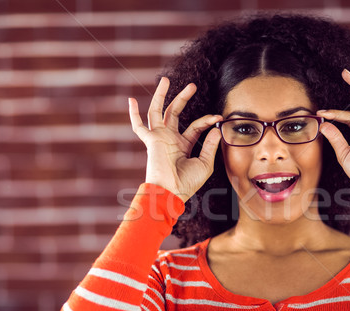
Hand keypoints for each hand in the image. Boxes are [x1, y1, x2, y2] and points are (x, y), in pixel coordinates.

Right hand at [128, 77, 222, 201]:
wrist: (171, 192)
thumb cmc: (187, 183)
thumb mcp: (205, 163)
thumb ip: (210, 145)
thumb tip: (216, 128)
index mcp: (182, 145)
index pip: (195, 126)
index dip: (207, 120)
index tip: (218, 117)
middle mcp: (169, 139)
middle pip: (175, 113)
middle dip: (183, 98)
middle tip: (192, 85)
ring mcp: (159, 138)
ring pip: (158, 112)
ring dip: (161, 96)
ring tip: (165, 79)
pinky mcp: (151, 140)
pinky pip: (139, 126)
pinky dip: (133, 114)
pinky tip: (131, 100)